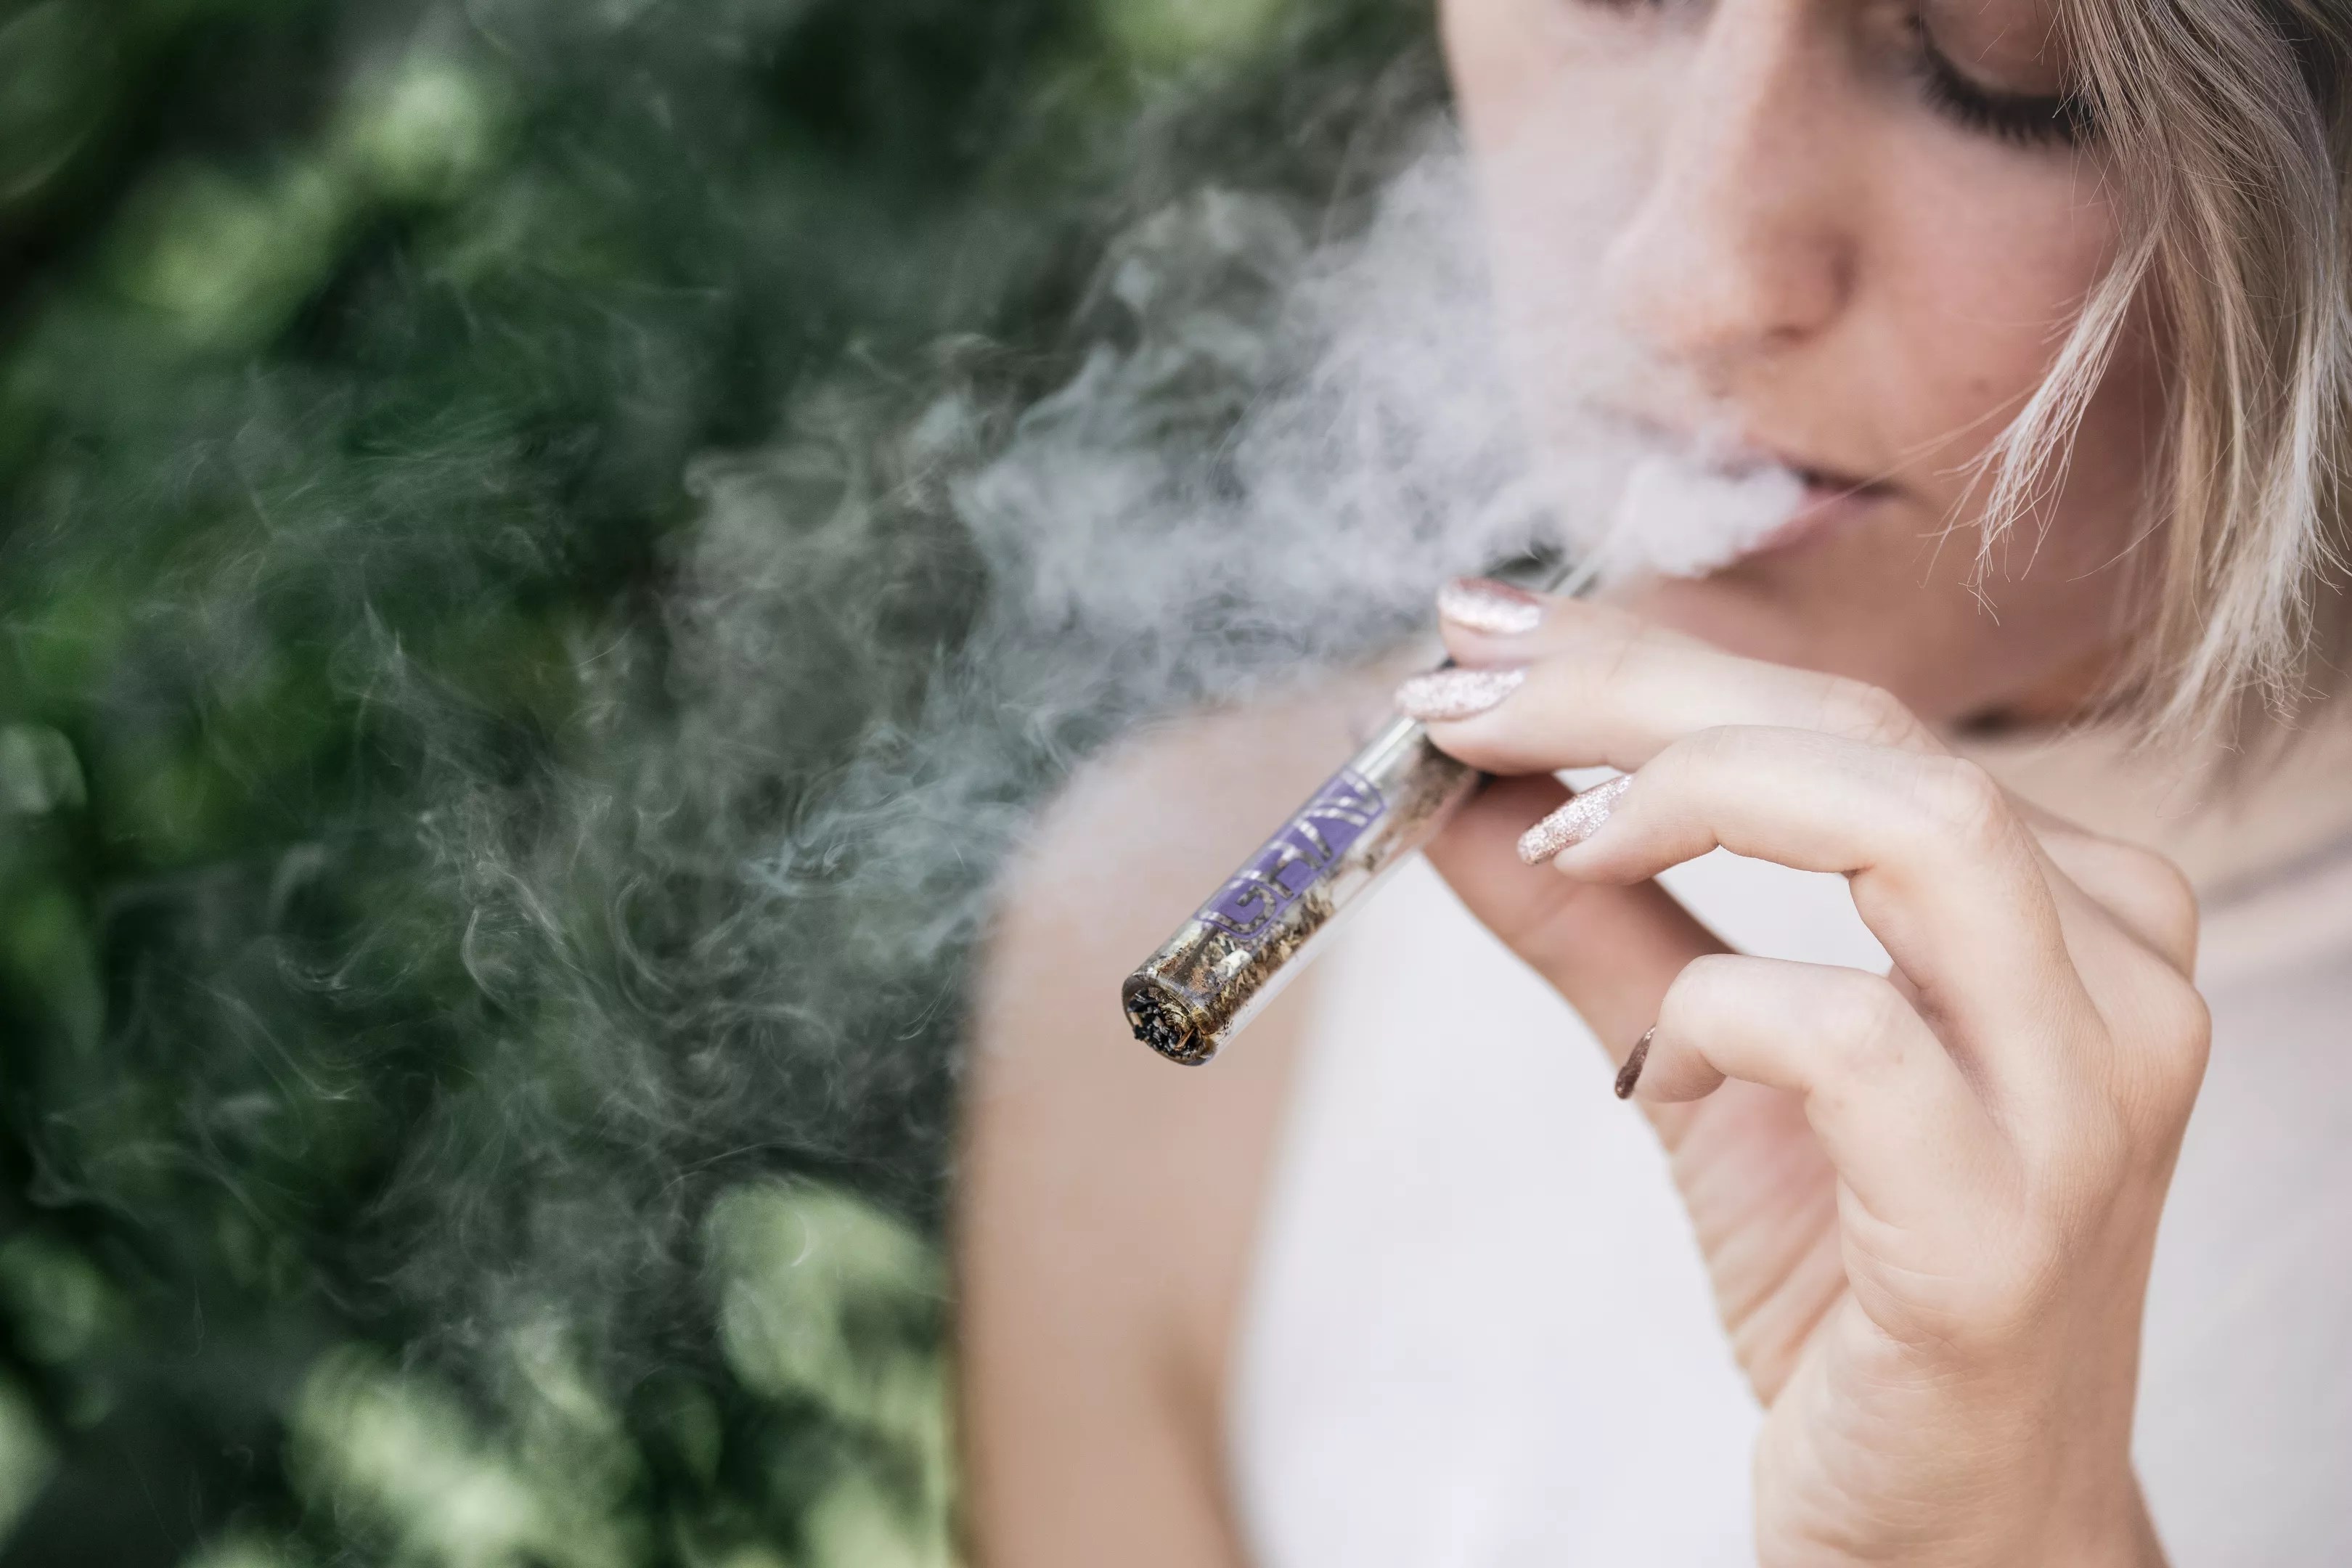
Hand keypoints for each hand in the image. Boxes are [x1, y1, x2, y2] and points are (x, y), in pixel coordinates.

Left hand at [1402, 588, 2202, 1567]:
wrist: (1957, 1533)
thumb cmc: (1854, 1286)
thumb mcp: (1702, 1069)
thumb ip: (1601, 923)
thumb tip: (1456, 795)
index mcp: (2065, 915)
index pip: (1851, 717)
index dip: (1650, 656)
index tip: (1483, 637)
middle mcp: (2113, 981)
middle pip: (1871, 739)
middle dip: (1637, 689)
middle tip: (1461, 696)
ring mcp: (2079, 1103)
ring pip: (1919, 829)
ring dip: (1696, 796)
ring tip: (1560, 836)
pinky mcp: (2002, 1232)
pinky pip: (1852, 1044)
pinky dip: (1720, 1022)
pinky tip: (1669, 1069)